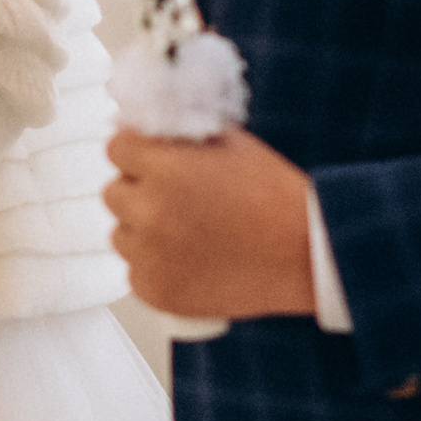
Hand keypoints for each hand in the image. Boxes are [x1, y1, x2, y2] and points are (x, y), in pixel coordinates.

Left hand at [105, 128, 315, 318]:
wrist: (307, 257)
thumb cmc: (276, 199)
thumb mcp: (232, 146)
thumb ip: (183, 136)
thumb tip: (149, 129)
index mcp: (166, 170)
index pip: (116, 149)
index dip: (136, 153)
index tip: (151, 160)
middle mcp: (150, 213)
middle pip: (113, 193)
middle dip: (139, 191)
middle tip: (176, 199)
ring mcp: (149, 256)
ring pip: (121, 234)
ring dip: (143, 231)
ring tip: (189, 233)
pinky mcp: (155, 291)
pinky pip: (135, 271)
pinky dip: (156, 267)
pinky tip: (191, 261)